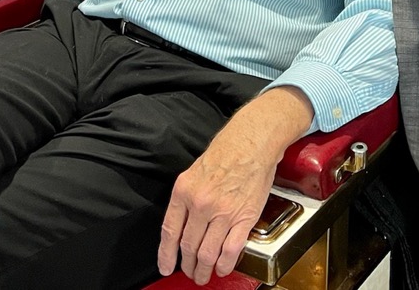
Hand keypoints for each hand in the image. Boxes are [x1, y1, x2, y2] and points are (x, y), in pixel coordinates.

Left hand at [157, 86, 313, 284]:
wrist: (252, 142)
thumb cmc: (226, 151)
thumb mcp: (194, 171)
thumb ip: (187, 197)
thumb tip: (182, 224)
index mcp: (184, 190)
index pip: (170, 231)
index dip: (166, 254)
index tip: (166, 266)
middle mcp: (200, 203)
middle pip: (188, 246)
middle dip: (188, 265)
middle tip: (190, 272)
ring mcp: (222, 213)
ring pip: (207, 254)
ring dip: (204, 270)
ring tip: (204, 276)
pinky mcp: (243, 218)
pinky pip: (230, 251)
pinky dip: (225, 265)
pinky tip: (222, 268)